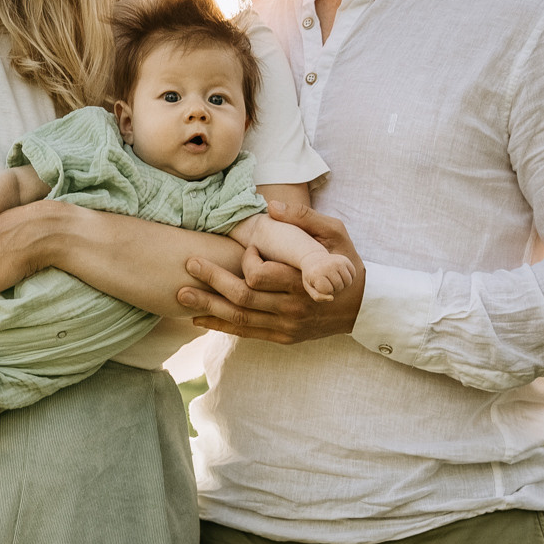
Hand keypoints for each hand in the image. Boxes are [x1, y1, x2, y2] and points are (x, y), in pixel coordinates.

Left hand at [182, 203, 365, 342]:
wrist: (363, 307)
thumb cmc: (347, 265)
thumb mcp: (336, 234)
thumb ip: (306, 218)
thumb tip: (272, 206)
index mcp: (305, 281)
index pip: (262, 275)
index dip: (248, 261)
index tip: (247, 247)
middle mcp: (293, 307)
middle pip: (243, 298)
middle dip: (213, 280)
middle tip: (189, 264)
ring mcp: (287, 326)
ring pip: (240, 318)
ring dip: (208, 306)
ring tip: (181, 293)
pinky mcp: (283, 337)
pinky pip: (247, 333)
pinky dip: (220, 326)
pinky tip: (197, 318)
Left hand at [301, 253, 357, 301]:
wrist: (314, 259)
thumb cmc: (312, 276)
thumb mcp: (309, 287)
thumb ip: (317, 297)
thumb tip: (332, 298)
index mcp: (317, 273)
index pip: (328, 290)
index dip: (325, 290)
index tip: (318, 284)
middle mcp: (328, 266)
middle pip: (339, 286)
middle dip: (334, 288)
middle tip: (327, 282)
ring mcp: (338, 262)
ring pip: (348, 282)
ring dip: (342, 284)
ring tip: (334, 280)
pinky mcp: (345, 260)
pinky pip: (353, 274)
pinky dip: (348, 278)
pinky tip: (340, 274)